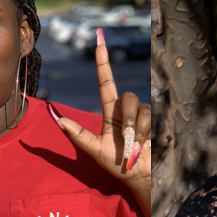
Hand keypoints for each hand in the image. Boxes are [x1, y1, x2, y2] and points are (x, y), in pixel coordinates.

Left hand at [54, 28, 150, 216]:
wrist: (140, 176)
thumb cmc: (117, 164)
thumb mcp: (95, 151)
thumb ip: (79, 136)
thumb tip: (58, 120)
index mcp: (111, 112)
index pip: (106, 82)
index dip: (104, 61)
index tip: (100, 39)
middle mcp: (128, 110)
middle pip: (126, 96)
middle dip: (127, 118)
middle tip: (127, 141)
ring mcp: (143, 114)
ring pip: (139, 109)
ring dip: (136, 131)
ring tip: (136, 147)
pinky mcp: (158, 120)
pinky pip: (151, 118)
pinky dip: (146, 135)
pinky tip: (148, 145)